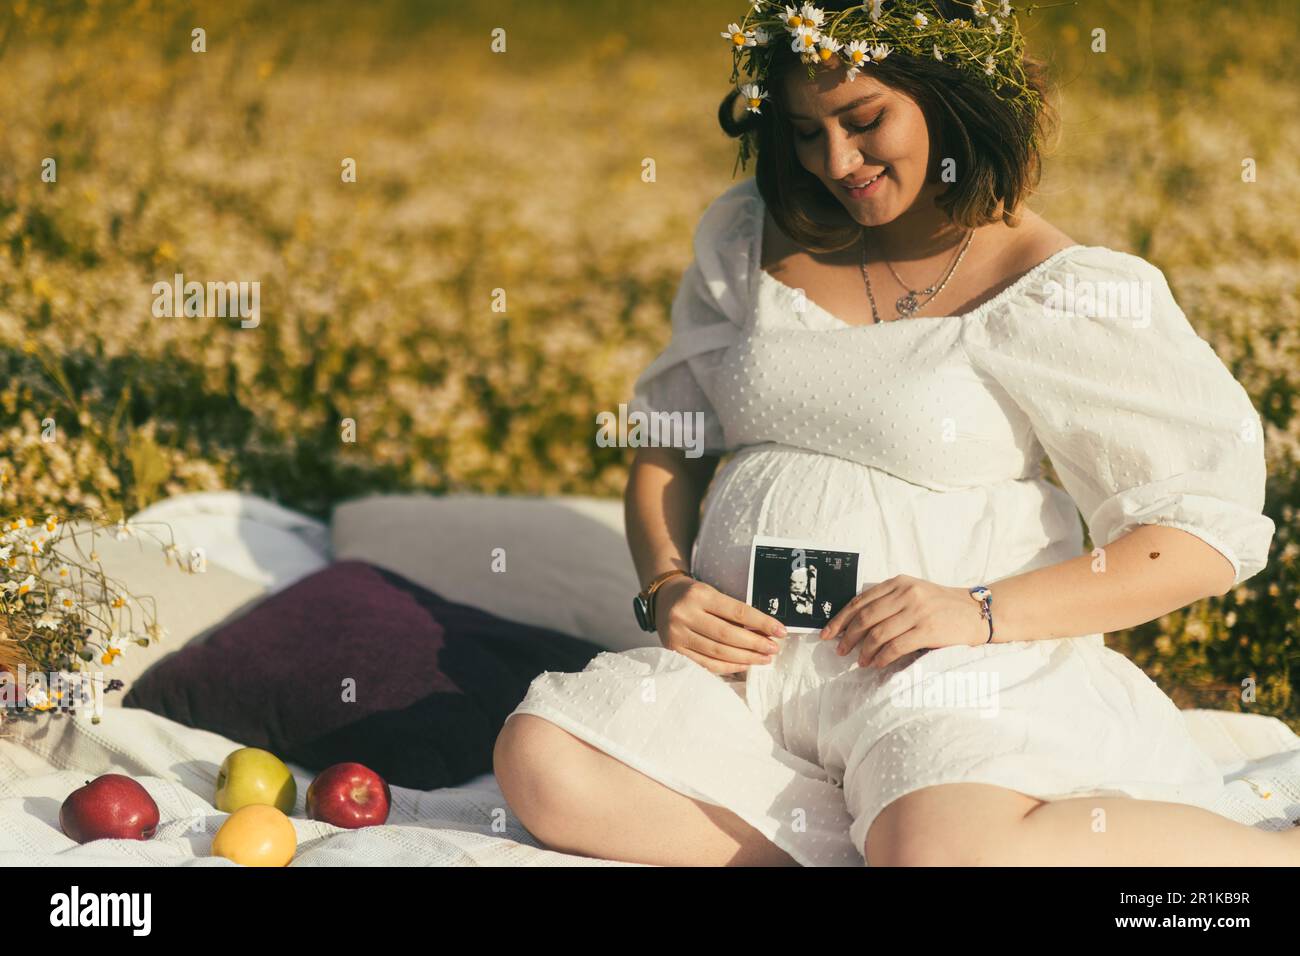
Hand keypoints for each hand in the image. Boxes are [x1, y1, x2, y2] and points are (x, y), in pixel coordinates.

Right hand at [655, 575, 787, 675]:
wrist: (663, 597)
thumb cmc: (695, 595)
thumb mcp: (712, 593)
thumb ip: (733, 612)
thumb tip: (764, 632)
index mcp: (699, 595)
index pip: (737, 611)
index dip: (761, 622)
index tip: (780, 631)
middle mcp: (685, 614)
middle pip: (728, 635)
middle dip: (755, 644)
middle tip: (774, 649)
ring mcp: (677, 634)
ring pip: (718, 652)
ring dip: (745, 658)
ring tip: (764, 658)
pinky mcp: (674, 650)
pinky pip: (706, 664)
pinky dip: (728, 667)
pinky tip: (744, 665)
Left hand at [818, 574, 989, 668]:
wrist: (976, 612)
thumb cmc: (941, 605)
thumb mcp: (913, 593)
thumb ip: (888, 600)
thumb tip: (854, 622)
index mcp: (898, 582)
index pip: (860, 601)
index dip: (841, 619)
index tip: (828, 633)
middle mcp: (906, 593)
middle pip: (866, 617)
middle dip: (848, 636)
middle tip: (840, 651)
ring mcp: (917, 611)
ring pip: (878, 633)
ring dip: (864, 650)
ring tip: (859, 661)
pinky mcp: (928, 630)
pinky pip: (895, 646)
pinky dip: (882, 657)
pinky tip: (876, 663)